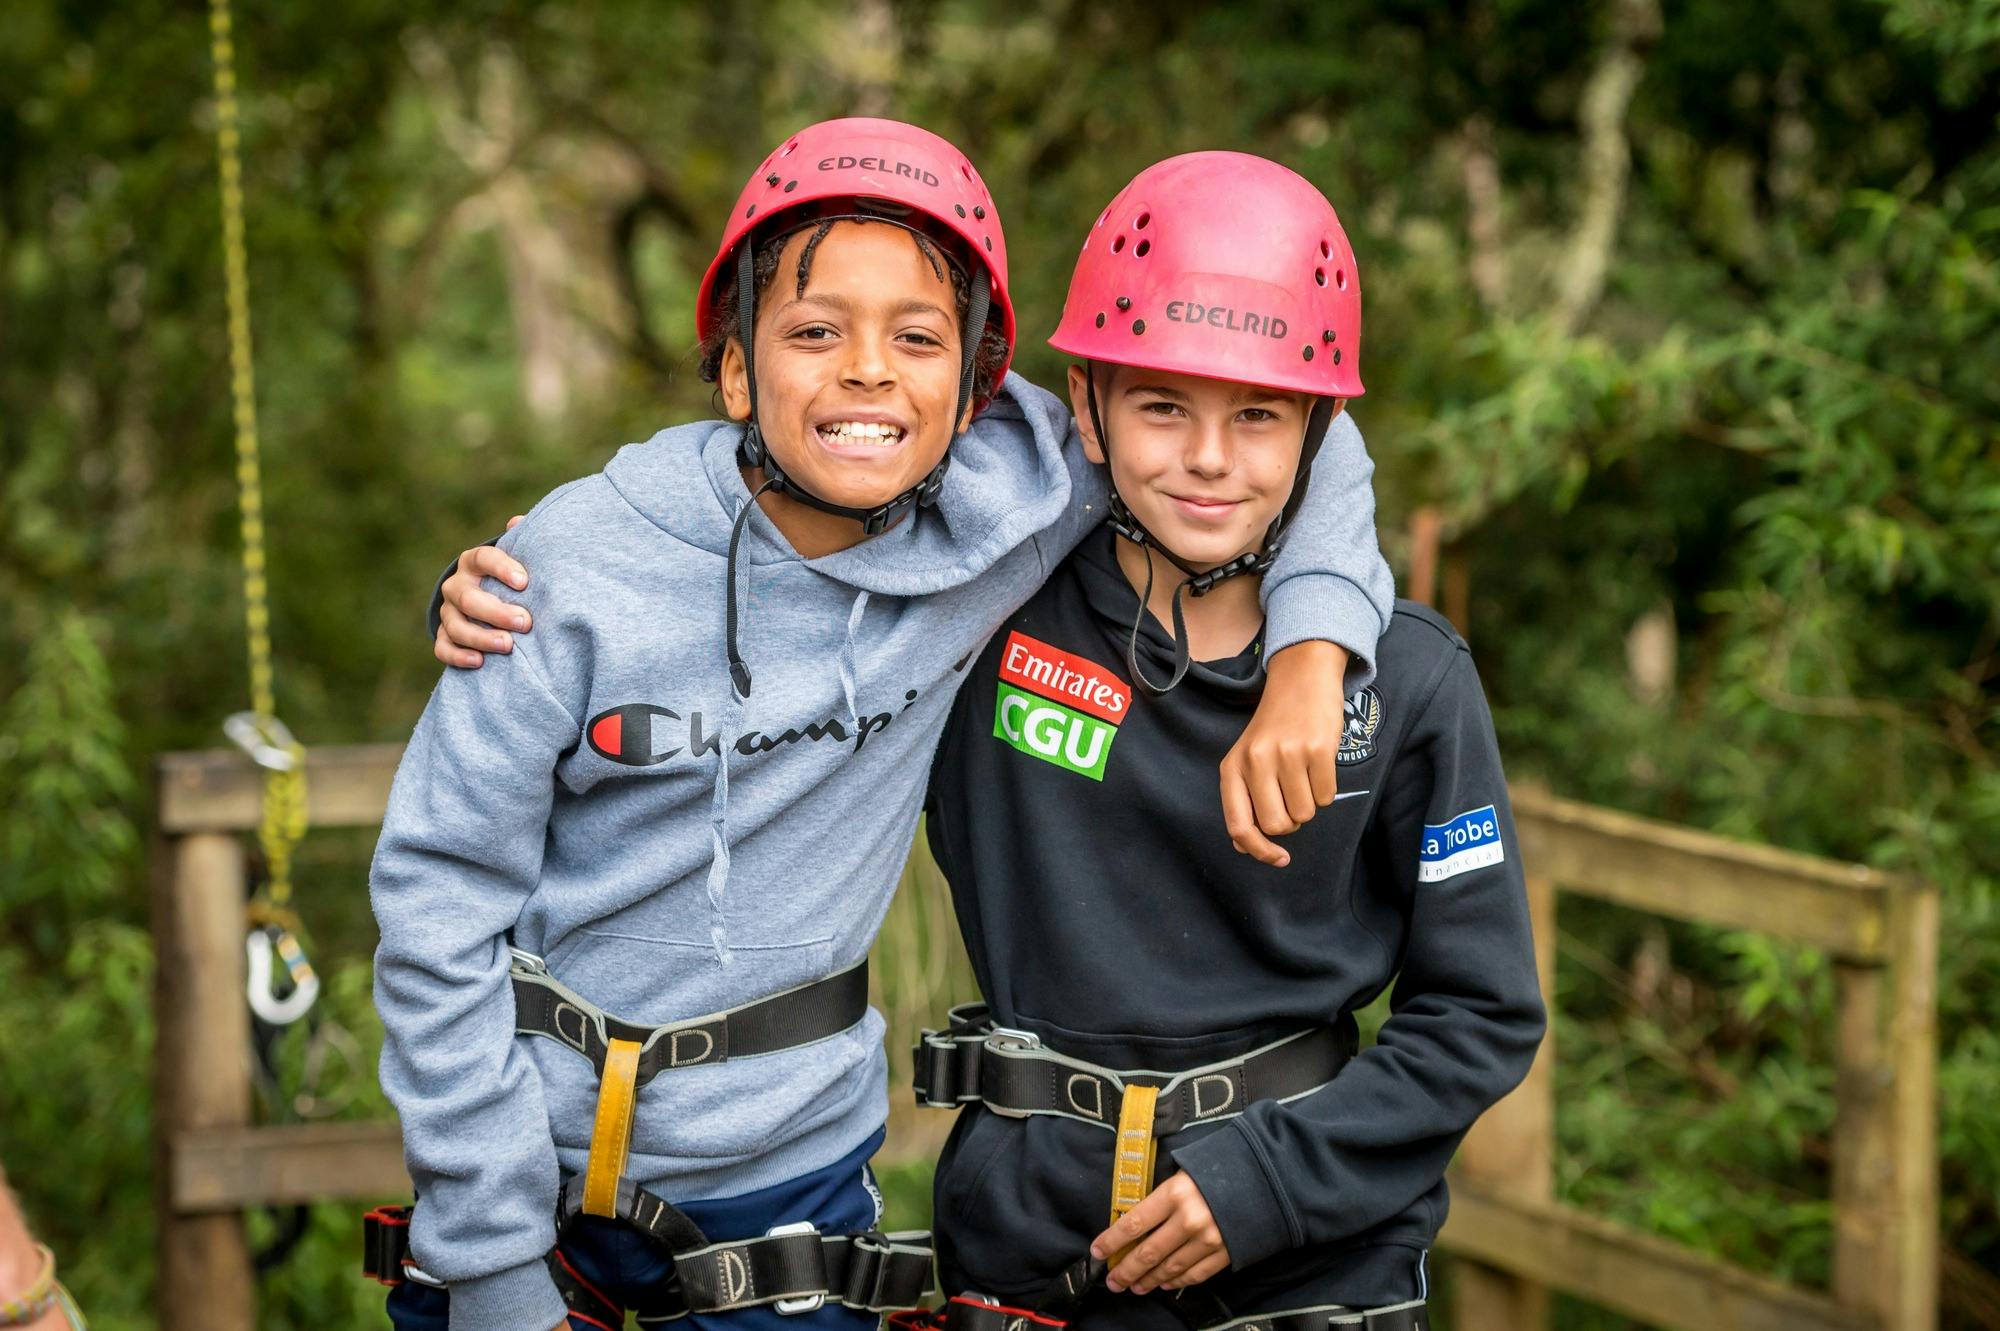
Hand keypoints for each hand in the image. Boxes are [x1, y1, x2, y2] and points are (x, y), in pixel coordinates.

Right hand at [434, 516, 529, 667]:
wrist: (493, 596)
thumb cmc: (514, 577)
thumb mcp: (521, 557)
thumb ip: (524, 541)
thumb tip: (517, 522)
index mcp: (475, 561)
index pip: (484, 558)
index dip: (502, 568)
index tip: (525, 582)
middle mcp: (457, 585)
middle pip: (469, 598)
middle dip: (497, 612)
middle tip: (525, 622)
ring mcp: (449, 612)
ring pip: (455, 625)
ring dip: (481, 636)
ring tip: (508, 645)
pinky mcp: (445, 636)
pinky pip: (443, 648)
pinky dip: (458, 656)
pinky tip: (479, 662)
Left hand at [1090, 1172, 1230, 1294]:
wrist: (1267, 1176)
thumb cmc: (1221, 1166)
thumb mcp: (1186, 1171)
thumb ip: (1163, 1197)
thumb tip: (1138, 1221)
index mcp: (1176, 1193)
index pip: (1134, 1223)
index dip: (1113, 1240)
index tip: (1098, 1252)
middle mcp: (1190, 1219)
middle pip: (1148, 1252)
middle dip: (1126, 1270)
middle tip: (1112, 1281)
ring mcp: (1209, 1240)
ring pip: (1170, 1268)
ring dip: (1149, 1280)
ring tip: (1134, 1286)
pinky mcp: (1225, 1253)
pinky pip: (1195, 1274)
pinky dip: (1177, 1282)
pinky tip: (1165, 1284)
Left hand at [1219, 640, 1347, 866]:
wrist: (1301, 679)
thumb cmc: (1275, 726)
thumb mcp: (1248, 758)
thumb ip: (1243, 799)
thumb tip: (1242, 844)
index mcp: (1232, 767)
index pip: (1238, 825)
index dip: (1258, 850)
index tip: (1279, 858)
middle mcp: (1256, 761)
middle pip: (1277, 825)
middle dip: (1290, 822)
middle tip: (1292, 797)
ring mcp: (1287, 754)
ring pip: (1304, 814)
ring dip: (1309, 803)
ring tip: (1304, 773)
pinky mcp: (1318, 749)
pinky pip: (1326, 797)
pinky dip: (1326, 790)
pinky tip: (1318, 765)